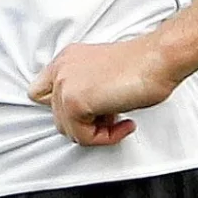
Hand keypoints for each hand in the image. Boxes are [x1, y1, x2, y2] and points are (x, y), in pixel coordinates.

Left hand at [29, 36, 183, 146]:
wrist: (157, 59)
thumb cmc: (141, 65)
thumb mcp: (102, 75)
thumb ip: (85, 90)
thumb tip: (86, 116)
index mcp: (66, 60)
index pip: (40, 92)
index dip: (64, 110)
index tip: (89, 114)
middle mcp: (61, 70)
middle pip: (58, 117)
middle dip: (86, 124)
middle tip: (111, 118)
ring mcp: (65, 84)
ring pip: (69, 130)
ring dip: (96, 133)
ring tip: (119, 120)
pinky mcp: (74, 101)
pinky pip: (82, 136)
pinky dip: (105, 138)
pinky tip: (124, 123)